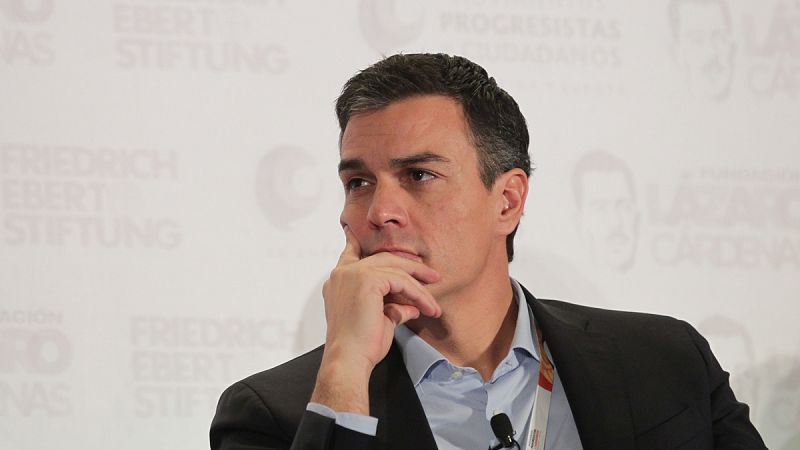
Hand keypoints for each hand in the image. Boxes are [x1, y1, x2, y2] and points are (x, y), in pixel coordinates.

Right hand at [310, 227, 440, 413]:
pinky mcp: (367, 279)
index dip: (358, 242)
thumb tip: (412, 307)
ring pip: (396, 269)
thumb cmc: (359, 345)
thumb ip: (393, 307)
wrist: (349, 360)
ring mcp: (354, 273)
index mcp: (339, 281)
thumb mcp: (380, 320)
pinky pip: (401, 281)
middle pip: (383, 258)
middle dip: (411, 267)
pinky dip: (417, 295)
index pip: (351, 253)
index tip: (357, 232)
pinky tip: (427, 308)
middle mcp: (343, 273)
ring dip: (420, 287)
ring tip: (434, 304)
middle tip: (432, 277)